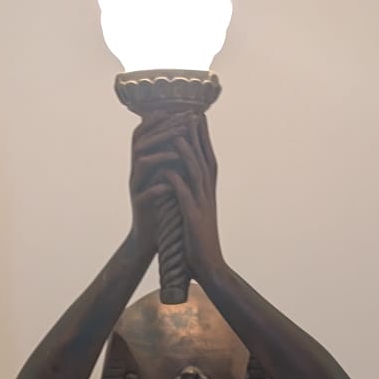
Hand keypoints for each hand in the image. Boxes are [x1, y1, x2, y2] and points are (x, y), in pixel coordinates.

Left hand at [127, 113, 225, 282]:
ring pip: (196, 173)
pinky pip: (184, 198)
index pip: (207, 158)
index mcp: (209, 191)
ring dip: (188, 152)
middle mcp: (208, 194)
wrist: (210, 266)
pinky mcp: (193, 219)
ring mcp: (202, 205)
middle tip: (193, 112)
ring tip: (180, 132)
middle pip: (205, 159)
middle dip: (199, 136)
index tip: (197, 116)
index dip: (203, 137)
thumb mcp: (198, 210)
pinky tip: (168, 171)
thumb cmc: (200, 240)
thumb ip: (193, 192)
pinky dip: (177, 183)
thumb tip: (185, 175)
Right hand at [127, 116, 181, 255]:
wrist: (148, 238)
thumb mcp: (164, 178)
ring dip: (161, 153)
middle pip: (141, 143)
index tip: (175, 109)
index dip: (156, 120)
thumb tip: (180, 133)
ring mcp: (136, 189)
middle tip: (182, 122)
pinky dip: (159, 187)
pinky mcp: (139, 207)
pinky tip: (171, 184)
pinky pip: (146, 194)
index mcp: (143, 165)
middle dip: (162, 130)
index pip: (144, 135)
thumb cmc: (161, 207)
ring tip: (180, 147)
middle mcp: (136, 173)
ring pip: (141, 163)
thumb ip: (167, 158)